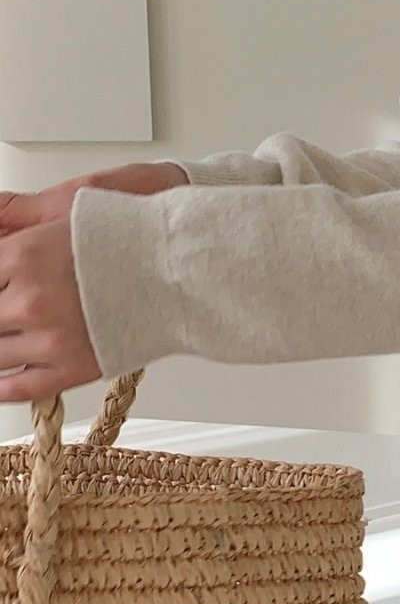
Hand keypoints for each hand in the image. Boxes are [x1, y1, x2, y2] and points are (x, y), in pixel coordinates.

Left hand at [0, 163, 187, 402]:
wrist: (177, 272)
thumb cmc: (129, 242)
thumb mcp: (61, 215)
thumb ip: (14, 230)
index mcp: (22, 256)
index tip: (1, 290)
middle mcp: (30, 300)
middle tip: (8, 313)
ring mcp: (49, 339)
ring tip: (8, 341)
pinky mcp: (71, 369)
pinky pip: (18, 388)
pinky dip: (0, 388)